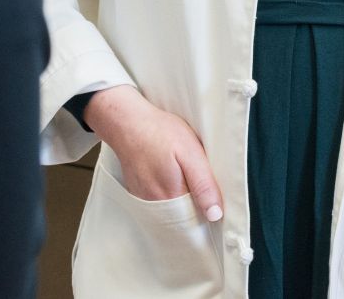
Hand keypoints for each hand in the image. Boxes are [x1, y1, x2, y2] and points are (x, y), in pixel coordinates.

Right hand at [85, 85, 225, 220]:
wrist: (128, 123)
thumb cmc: (160, 132)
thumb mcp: (191, 153)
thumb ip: (204, 185)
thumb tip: (215, 215)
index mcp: (172, 197)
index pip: (196, 221)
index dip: (208, 214)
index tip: (216, 204)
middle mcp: (155, 205)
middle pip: (182, 219)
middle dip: (196, 209)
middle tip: (203, 186)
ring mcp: (144, 199)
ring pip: (171, 211)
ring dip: (183, 202)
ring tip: (187, 179)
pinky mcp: (138, 192)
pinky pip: (159, 203)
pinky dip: (169, 195)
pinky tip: (173, 177)